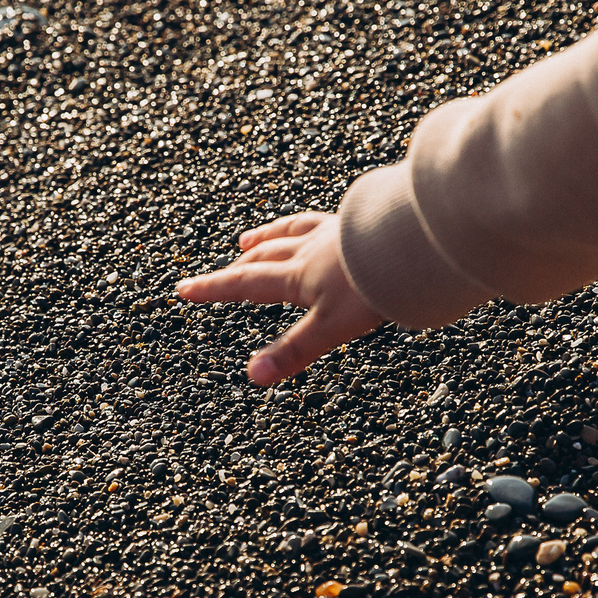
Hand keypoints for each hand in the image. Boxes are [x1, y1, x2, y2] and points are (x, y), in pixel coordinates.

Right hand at [174, 211, 384, 385]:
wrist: (413, 244)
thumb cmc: (372, 286)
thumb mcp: (330, 327)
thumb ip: (294, 350)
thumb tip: (253, 376)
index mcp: (297, 276)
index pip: (245, 283)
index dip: (212, 288)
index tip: (184, 289)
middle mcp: (310, 250)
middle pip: (264, 256)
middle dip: (237, 266)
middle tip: (221, 273)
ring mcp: (336, 233)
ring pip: (291, 232)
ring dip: (267, 237)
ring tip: (251, 240)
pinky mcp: (361, 223)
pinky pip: (324, 221)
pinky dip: (310, 225)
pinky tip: (319, 226)